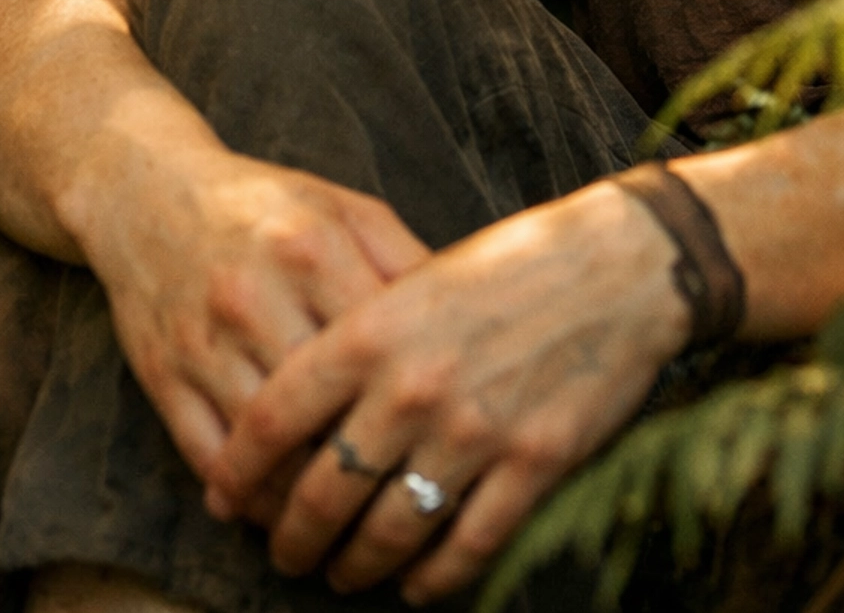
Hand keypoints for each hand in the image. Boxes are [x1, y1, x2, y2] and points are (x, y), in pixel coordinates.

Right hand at [73, 144, 429, 488]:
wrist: (148, 192)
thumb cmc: (267, 208)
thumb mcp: (344, 208)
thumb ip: (406, 260)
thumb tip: (469, 327)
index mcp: (312, 246)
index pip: (381, 345)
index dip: (418, 394)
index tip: (445, 427)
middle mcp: (255, 293)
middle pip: (325, 405)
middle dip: (368, 457)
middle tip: (403, 489)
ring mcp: (203, 339)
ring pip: (268, 447)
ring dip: (309, 492)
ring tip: (347, 512)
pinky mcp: (161, 374)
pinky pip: (209, 456)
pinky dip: (246, 494)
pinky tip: (278, 505)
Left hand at [208, 179, 691, 602]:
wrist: (619, 266)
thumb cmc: (513, 263)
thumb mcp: (417, 276)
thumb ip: (360, 333)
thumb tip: (298, 399)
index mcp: (374, 328)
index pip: (273, 417)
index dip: (237, 469)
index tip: (224, 496)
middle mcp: (413, 386)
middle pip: (321, 491)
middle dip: (292, 535)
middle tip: (283, 551)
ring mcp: (474, 432)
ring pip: (387, 532)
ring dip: (355, 565)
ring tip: (342, 572)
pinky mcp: (531, 467)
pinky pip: (465, 548)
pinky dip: (432, 578)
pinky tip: (416, 583)